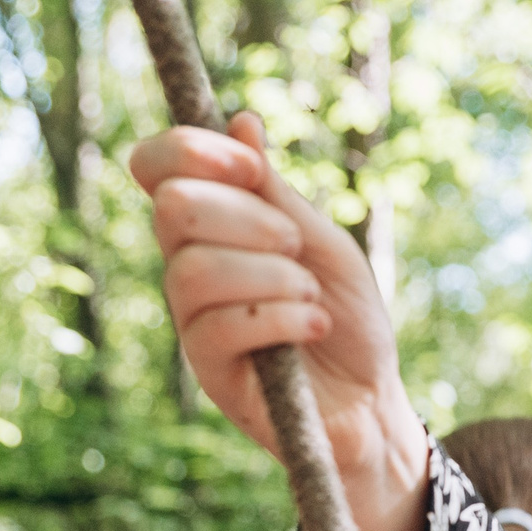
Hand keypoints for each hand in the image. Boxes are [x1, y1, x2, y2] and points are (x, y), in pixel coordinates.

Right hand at [127, 114, 429, 530]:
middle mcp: (189, 270)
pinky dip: (279, 317)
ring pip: (195, 270)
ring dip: (271, 275)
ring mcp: (193, 323)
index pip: (157, 169)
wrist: (375, 407)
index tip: (247, 165)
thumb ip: (279, 194)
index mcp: (212, 230)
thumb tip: (243, 122)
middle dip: (246, 217)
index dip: (190, 152)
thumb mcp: (326, 248)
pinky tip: (315, 326)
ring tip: (313, 299)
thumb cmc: (350, 325)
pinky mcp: (209, 374)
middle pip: (175, 210)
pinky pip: (218, 328)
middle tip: (296, 246)